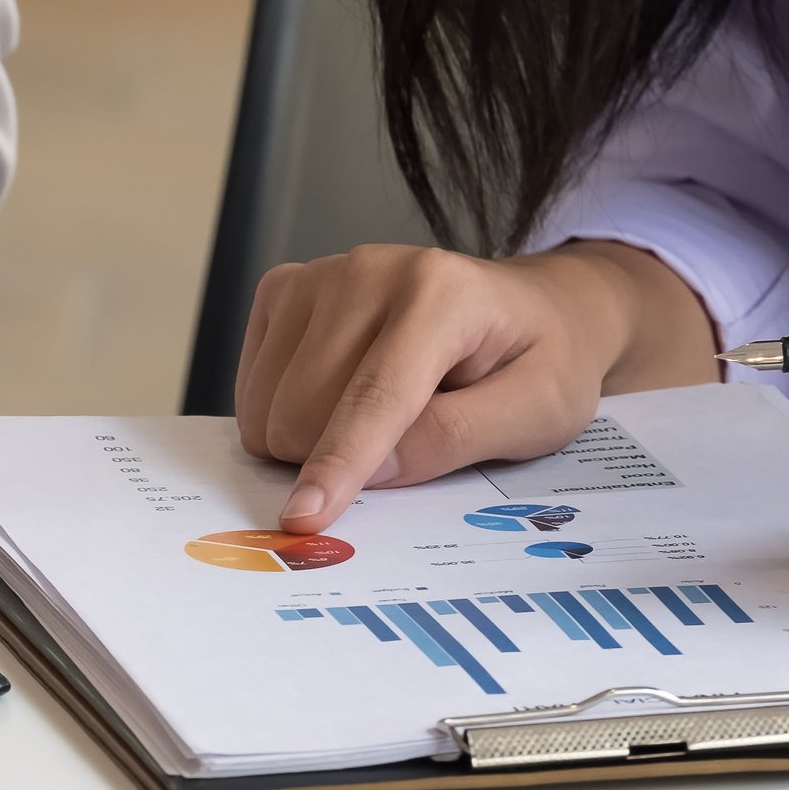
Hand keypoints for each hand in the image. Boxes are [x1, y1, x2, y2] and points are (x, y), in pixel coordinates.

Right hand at [235, 240, 716, 534]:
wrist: (530, 307)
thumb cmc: (538, 362)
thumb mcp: (534, 413)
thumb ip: (456, 438)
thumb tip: (372, 471)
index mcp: (441, 295)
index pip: (376, 394)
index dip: (339, 463)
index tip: (303, 518)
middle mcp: (368, 271)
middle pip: (305, 408)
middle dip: (333, 458)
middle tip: (399, 448)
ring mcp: (319, 275)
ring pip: (268, 403)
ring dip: (305, 439)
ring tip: (374, 416)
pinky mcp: (285, 289)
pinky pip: (250, 385)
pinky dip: (281, 412)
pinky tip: (334, 396)